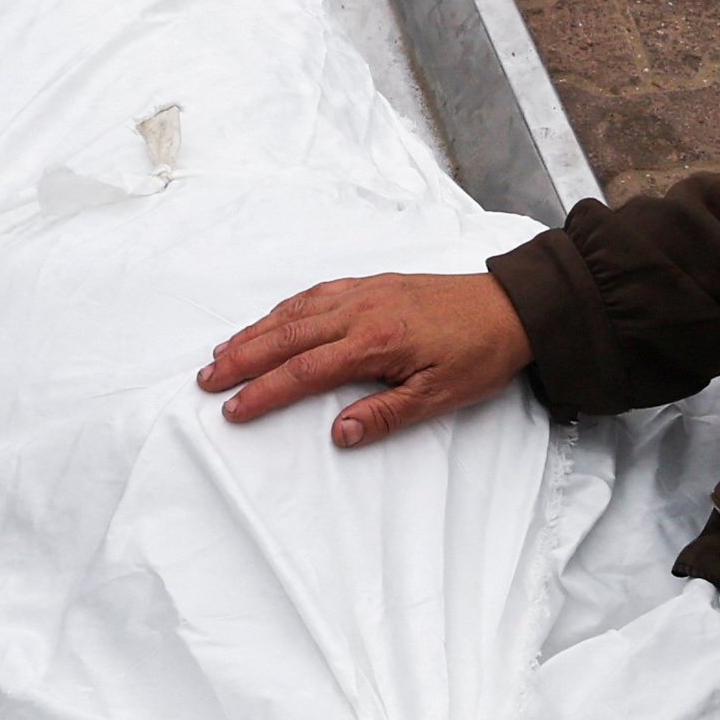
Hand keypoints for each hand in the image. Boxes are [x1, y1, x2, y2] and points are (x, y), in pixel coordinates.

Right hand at [198, 271, 531, 446]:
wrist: (513, 307)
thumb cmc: (480, 354)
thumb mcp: (440, 398)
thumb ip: (385, 416)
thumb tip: (337, 435)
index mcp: (375, 343)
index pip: (304, 372)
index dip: (264, 392)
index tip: (233, 409)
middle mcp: (361, 311)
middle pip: (286, 336)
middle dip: (242, 358)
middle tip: (206, 379)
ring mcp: (365, 293)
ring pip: (296, 312)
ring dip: (256, 332)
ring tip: (223, 352)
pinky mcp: (373, 284)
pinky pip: (316, 294)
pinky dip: (285, 308)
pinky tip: (271, 319)